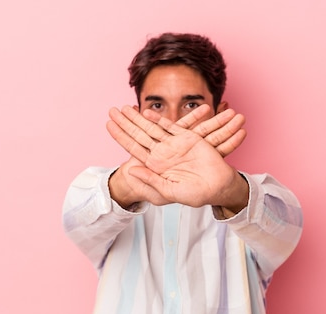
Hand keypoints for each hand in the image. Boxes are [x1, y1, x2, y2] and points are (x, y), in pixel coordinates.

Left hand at [107, 105, 248, 209]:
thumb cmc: (194, 194)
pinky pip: (171, 126)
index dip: (120, 136)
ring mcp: (174, 145)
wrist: (217, 187)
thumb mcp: (169, 191)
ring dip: (138, 118)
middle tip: (111, 110)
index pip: (133, 148)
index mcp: (155, 167)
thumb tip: (132, 170)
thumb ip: (151, 179)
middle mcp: (162, 154)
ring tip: (125, 107)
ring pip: (152, 128)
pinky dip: (160, 119)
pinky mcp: (187, 138)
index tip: (108, 125)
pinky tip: (147, 112)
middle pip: (139, 134)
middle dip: (125, 122)